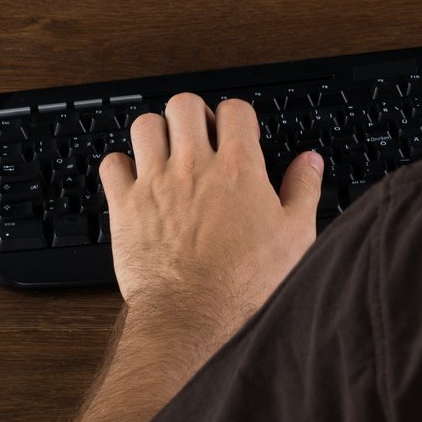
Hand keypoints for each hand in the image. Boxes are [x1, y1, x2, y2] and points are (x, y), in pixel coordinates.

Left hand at [98, 93, 322, 340]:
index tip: (239, 135)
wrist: (195, 317)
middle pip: (183, 105)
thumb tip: (310, 161)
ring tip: (167, 153)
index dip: (238, 117)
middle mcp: (193, 166)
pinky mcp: (125, 208)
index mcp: (238, 167)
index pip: (234, 109)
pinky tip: (136, 179)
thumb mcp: (295, 234)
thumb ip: (303, 189)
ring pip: (145, 126)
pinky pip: (111, 164)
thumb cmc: (245, 282)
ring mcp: (155, 184)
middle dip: (193, 114)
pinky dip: (121, 166)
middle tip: (200, 136)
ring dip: (156, 133)